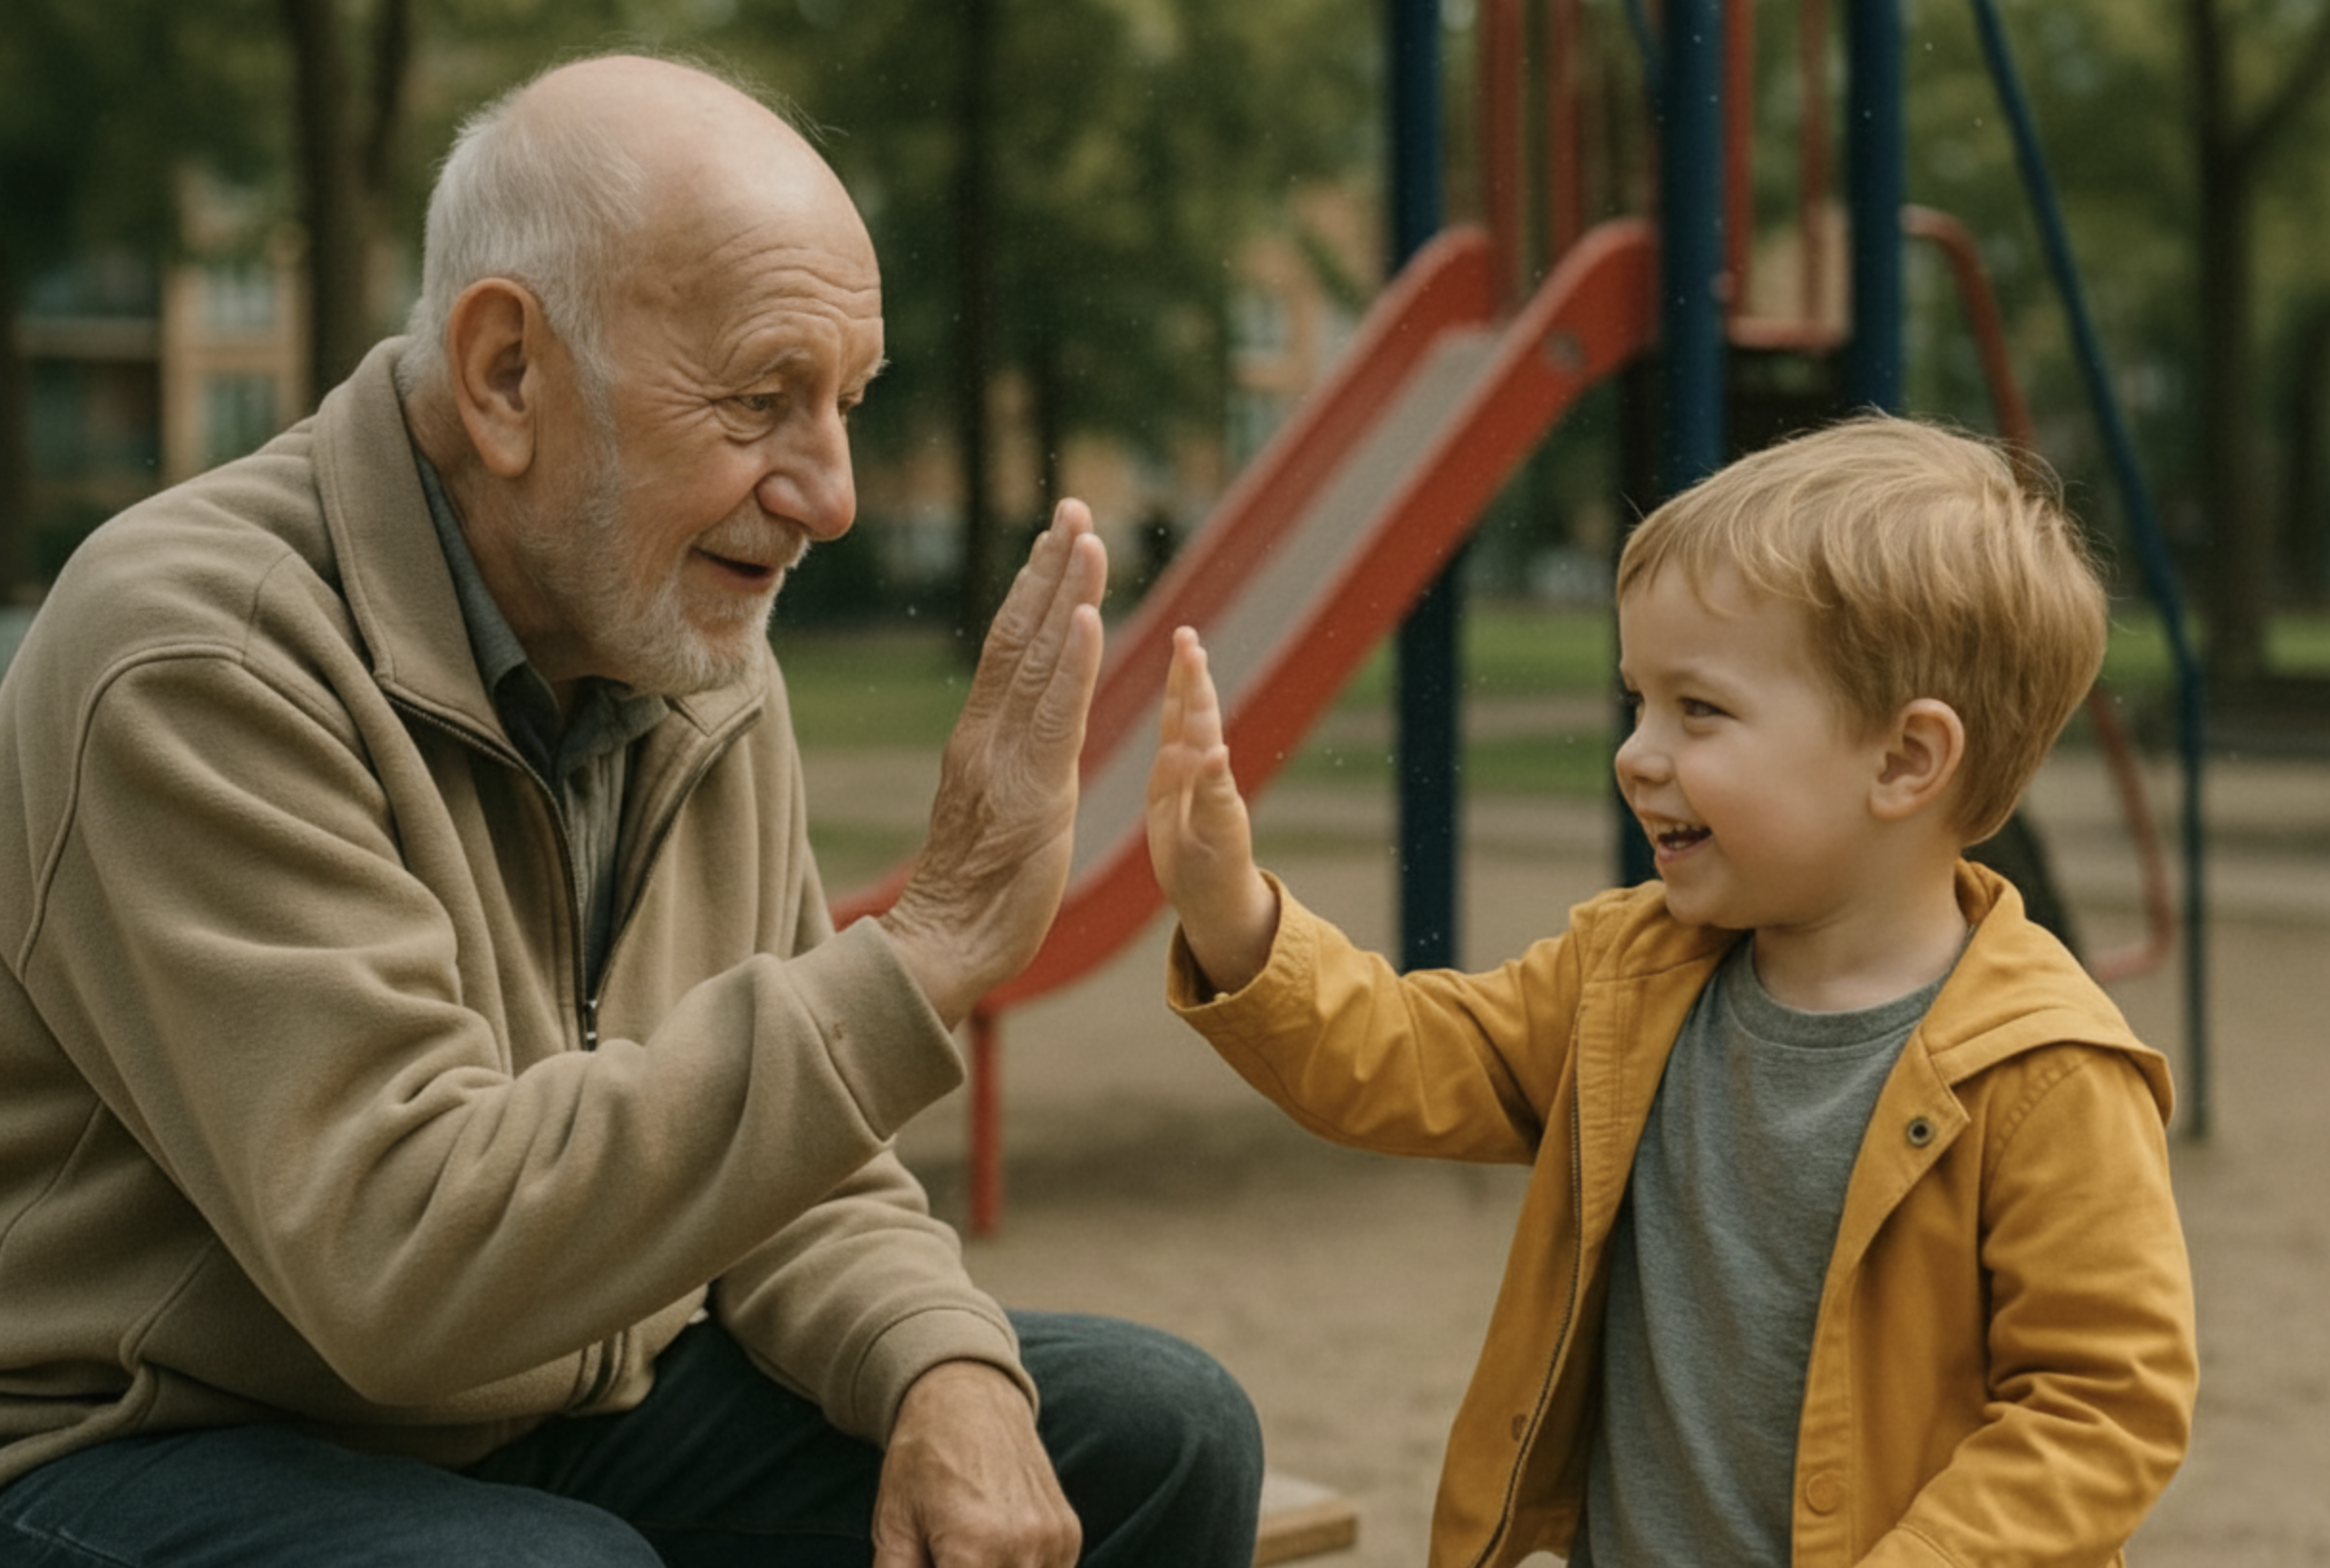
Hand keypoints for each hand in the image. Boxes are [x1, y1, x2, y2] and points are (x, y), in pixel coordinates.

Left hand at [872, 1361, 1079, 1567]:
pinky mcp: (1069, 1534)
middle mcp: (1025, 1548)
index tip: (937, 1567)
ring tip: (969, 1554)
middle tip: (947, 1557)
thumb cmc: (922, 1459)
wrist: (967, 1395)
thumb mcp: (894, 1527)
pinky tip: (993, 1556)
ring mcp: (1055, 1541)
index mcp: (976, 1549)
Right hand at [880, 500, 1106, 1025]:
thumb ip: (1004, 764)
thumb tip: (1017, 733)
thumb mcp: (990, 811)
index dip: (1033, 589)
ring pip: (1039, 661)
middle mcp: (987, 736)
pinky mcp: (1033, 792)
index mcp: (979, 739)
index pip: (1009, 647)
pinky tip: (1087, 615)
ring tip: (1088, 537)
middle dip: (1052, 567)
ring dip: (1067, 593)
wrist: (942, 948)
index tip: (1055, 537)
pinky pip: (1055, 714)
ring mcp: (1006, 761)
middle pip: (1021, 635)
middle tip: (1075, 507)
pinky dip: (1073, 661)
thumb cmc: (970, 894)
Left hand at [1145, 627, 1278, 995]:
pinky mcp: (1222, 828)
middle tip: (1186, 638)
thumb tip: (1198, 744)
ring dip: (1201, 704)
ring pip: (1205, 745)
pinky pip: (1216, 797)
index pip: (1178, 712)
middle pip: (1194, 718)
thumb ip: (1190, 778)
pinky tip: (1214, 752)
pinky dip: (1213, 776)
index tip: (1180, 639)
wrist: (1214, 906)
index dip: (1180, 677)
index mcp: (1178, 769)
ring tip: (1194, 663)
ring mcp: (1210, 799)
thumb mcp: (1178, 816)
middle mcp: (1198, 777)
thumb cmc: (1192, 860)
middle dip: (1191, 677)